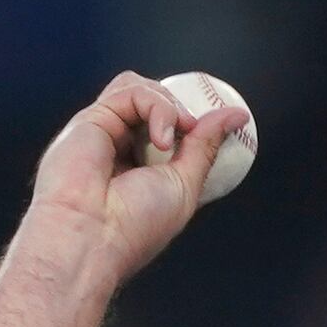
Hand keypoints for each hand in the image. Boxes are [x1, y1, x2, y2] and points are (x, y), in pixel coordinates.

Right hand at [25, 73, 251, 291]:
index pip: (167, 129)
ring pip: (139, 88)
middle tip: (195, 130)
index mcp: (138, 169)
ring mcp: (103, 132)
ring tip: (176, 135)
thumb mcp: (185, 185)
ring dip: (168, 105)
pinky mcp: (91, 118)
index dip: (191, 122)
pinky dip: (156, 108)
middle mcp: (118, 148)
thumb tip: (236, 116)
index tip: (217, 126)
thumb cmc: (133, 227)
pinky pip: (132, 90)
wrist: (90, 238)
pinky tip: (161, 139)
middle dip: (180, 109)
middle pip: (151, 102)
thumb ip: (205, 147)